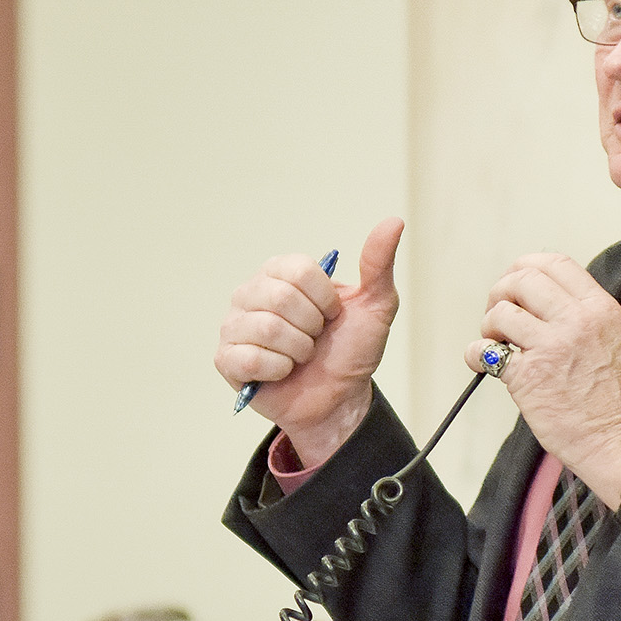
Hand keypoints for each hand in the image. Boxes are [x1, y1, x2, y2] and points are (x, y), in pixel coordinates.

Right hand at [217, 219, 402, 465]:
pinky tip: (282, 372)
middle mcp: (250, 293)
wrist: (340, 398)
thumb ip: (379, 264)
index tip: (332, 316)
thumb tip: (394, 222)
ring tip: (300, 357)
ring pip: (267, 329)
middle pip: (281, 299)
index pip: (301, 271)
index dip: (326, 301)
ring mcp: (234, 325)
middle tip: (315, 340)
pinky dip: (277, 370)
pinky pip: (248, 358)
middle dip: (312, 328)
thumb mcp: (375, 306)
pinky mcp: (227, 359)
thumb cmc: (350, 349)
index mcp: (280, 272)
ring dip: (297, 351)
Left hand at [467, 253, 620, 504]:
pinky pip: (486, 351)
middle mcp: (576, 321)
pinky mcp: (528, 377)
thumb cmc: (615, 400)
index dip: (525, 267)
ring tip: (498, 343)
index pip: (555, 264)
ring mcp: (551, 347)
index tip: (515, 282)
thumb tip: (540, 303)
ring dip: (489, 326)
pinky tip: (484, 363)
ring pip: (501, 313)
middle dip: (501, 292)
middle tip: (499, 314)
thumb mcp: (611, 339)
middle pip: (522, 280)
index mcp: (599, 309)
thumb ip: (580, 315)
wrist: (619, 441)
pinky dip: (477, 354)